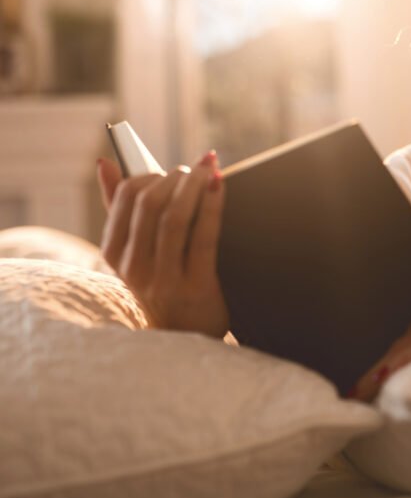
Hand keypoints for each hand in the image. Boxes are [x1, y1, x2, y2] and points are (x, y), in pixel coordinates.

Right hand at [96, 151, 229, 338]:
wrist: (189, 335)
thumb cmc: (164, 281)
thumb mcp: (136, 252)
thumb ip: (118, 208)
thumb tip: (104, 163)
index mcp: (114, 253)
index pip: (124, 198)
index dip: (150, 175)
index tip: (171, 171)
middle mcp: (134, 268)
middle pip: (150, 205)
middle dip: (176, 178)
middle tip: (195, 170)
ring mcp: (163, 280)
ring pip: (175, 218)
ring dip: (195, 186)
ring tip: (210, 171)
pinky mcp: (195, 288)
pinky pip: (203, 237)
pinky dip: (212, 205)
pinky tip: (220, 186)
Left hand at [349, 225, 410, 401]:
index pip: (404, 328)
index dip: (378, 351)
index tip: (354, 370)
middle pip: (397, 337)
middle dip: (366, 362)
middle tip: (339, 386)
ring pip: (407, 342)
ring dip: (376, 367)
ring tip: (350, 390)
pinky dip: (405, 359)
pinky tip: (384, 373)